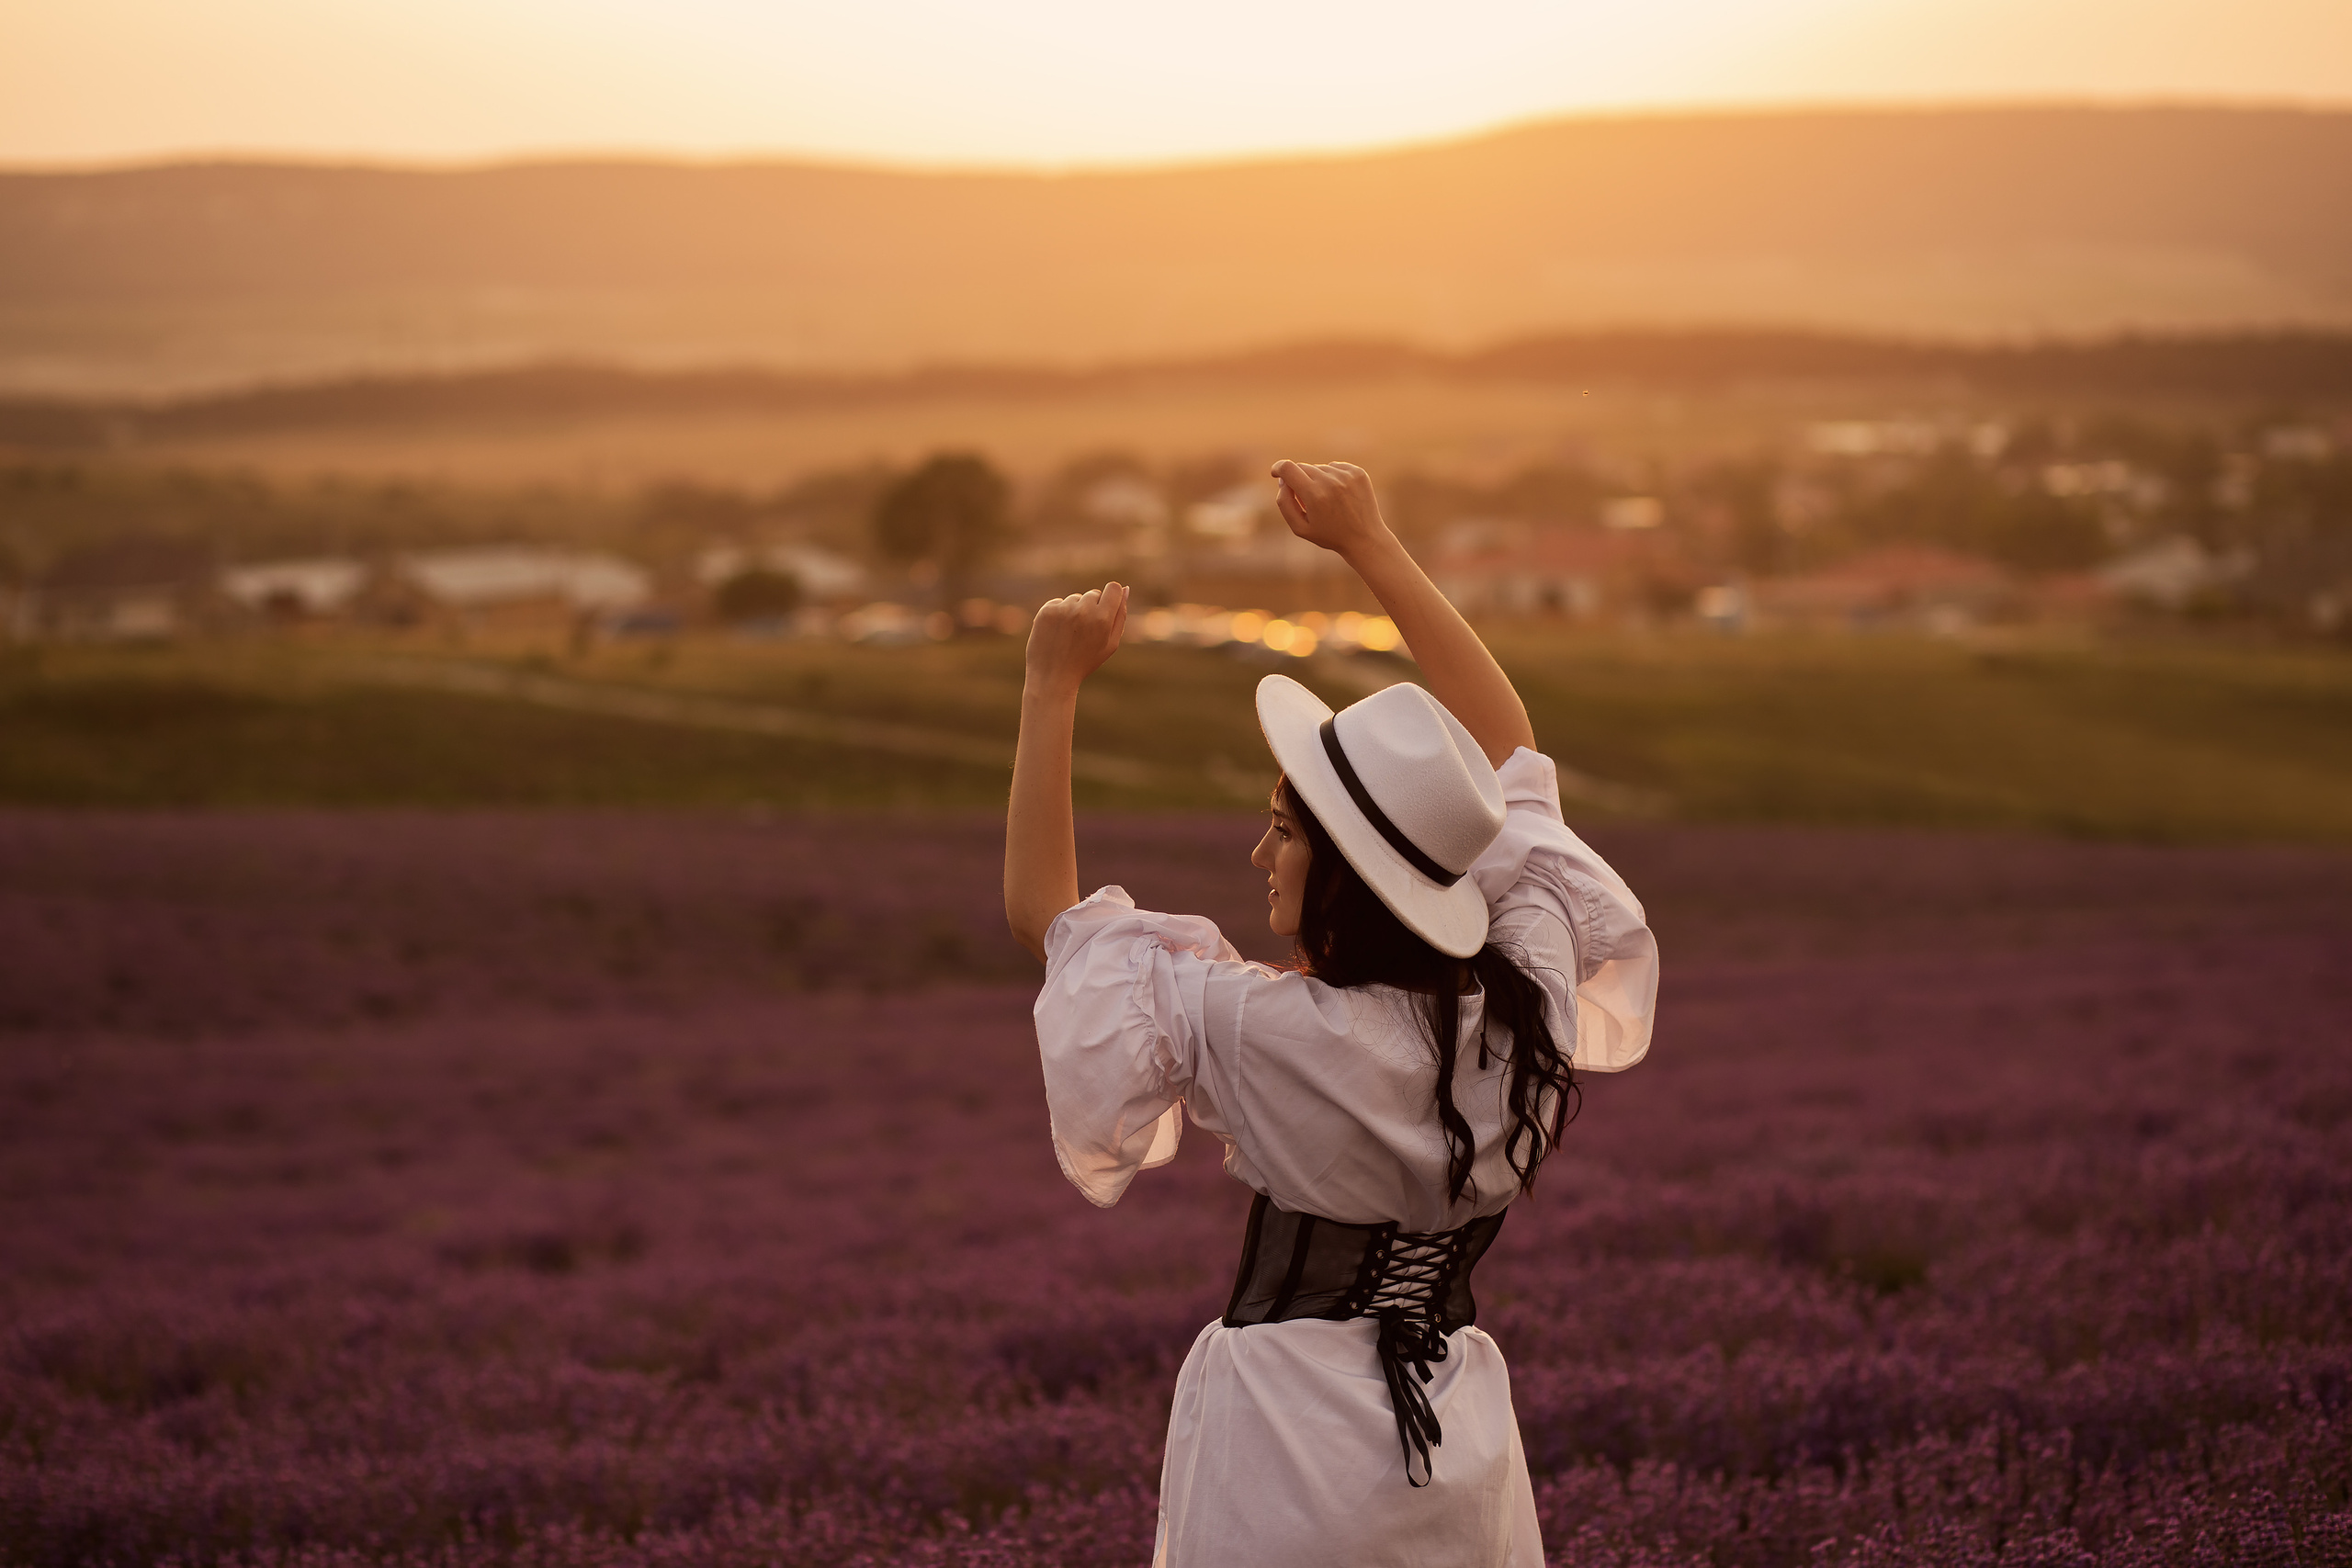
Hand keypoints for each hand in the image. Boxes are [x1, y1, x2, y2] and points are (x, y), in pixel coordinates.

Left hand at [1024, 581, 1128, 697]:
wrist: (1052, 677)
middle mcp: (1083, 610)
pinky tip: (1057, 632)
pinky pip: (1059, 602)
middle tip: (1085, 632)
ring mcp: (1063, 609)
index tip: (1106, 606)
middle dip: (1093, 608)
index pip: (1113, 588)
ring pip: (1076, 598)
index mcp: (1102, 619)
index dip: (1112, 596)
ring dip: (1075, 611)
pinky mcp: (1047, 611)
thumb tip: (1125, 589)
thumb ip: (1120, 615)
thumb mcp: (1110, 644)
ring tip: (1070, 635)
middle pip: (1094, 593)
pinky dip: (1059, 614)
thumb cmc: (1085, 662)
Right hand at [1271, 460, 1392, 558]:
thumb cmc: (1329, 535)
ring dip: (1317, 480)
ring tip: (1328, 501)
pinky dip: (1332, 477)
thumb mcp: (1300, 528)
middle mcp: (1331, 481)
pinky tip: (1339, 495)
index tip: (1276, 473)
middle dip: (1299, 481)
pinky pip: (1334, 467)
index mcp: (1314, 495)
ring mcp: (1346, 475)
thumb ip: (1284, 503)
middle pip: (1302, 468)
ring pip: (1319, 468)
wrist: (1365, 538)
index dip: (1278, 468)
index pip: (1288, 468)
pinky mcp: (1357, 473)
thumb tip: (1282, 481)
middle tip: (1307, 501)